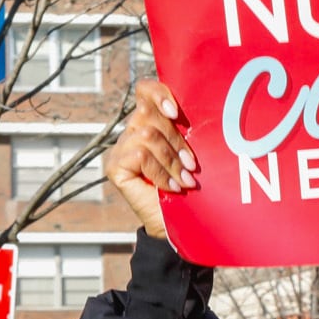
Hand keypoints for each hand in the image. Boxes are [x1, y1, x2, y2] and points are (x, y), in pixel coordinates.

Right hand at [103, 79, 195, 238]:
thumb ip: (185, 131)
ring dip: (171, 159)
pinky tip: (173, 187)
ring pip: (147, 135)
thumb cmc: (188, 189)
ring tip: (185, 179)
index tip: (176, 112)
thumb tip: (204, 109)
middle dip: (175, 139)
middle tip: (192, 165)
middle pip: (148, 113)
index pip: (145, 91)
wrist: (176, 226)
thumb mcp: (189, 154)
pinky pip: (140, 155)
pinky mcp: (115, 167)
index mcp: (149, 124)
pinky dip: (161, 172)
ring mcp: (120, 150)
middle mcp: (131, 133)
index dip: (159, 94)